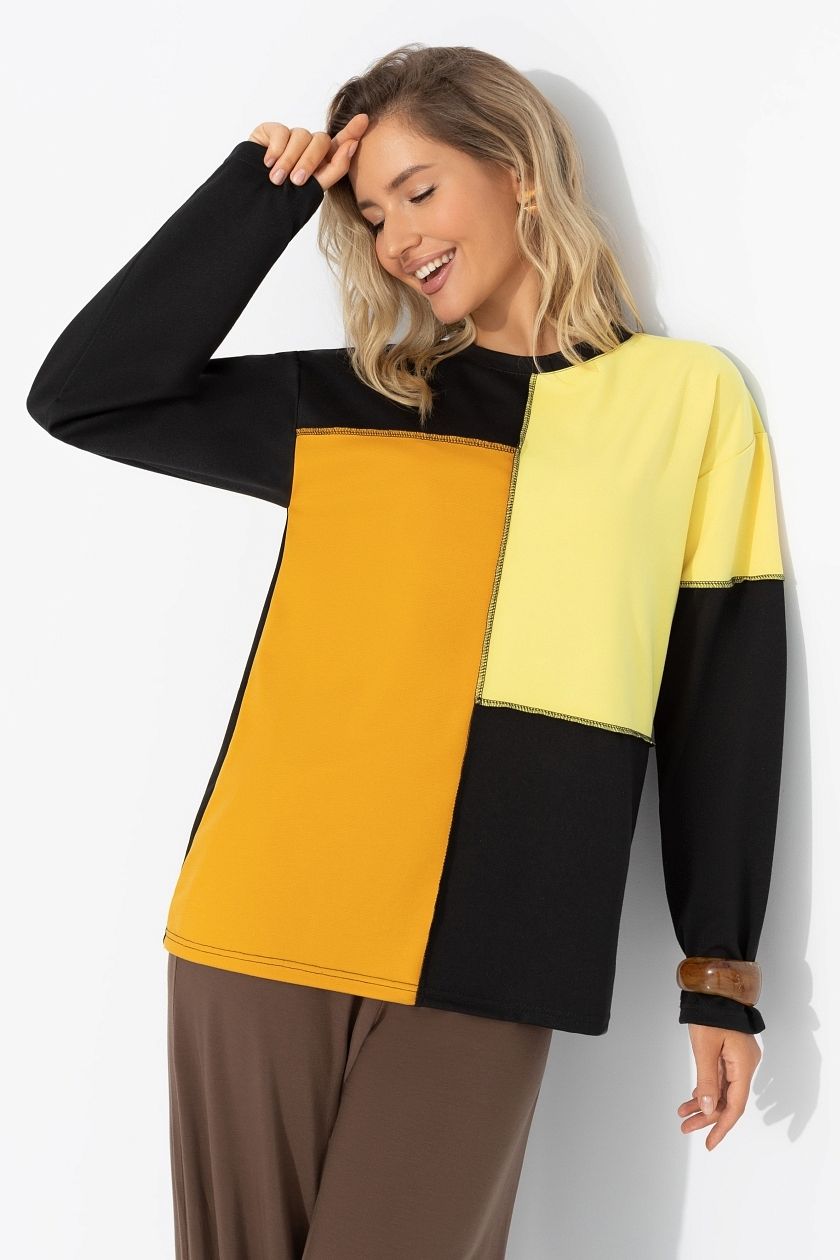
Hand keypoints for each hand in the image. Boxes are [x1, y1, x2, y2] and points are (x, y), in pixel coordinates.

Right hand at [248, 113, 369, 191]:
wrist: (250, 205)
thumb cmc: (281, 202)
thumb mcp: (312, 189)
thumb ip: (335, 168)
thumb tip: (352, 145)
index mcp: (321, 162)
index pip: (339, 144)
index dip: (351, 131)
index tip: (364, 120)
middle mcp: (308, 148)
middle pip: (321, 141)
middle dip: (309, 161)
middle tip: (296, 181)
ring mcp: (290, 139)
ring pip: (301, 136)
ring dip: (289, 160)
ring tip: (276, 179)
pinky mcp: (271, 132)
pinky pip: (281, 132)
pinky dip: (275, 150)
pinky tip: (267, 164)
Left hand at [677, 1023, 761, 1149]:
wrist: (715, 986)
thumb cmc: (711, 1013)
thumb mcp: (705, 1048)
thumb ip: (707, 1080)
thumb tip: (709, 1109)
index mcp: (743, 1066)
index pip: (735, 1106)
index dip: (722, 1126)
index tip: (710, 1143)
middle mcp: (744, 1065)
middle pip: (727, 1100)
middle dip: (707, 1116)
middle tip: (685, 1128)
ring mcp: (737, 1059)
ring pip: (722, 1089)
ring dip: (703, 1102)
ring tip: (682, 1114)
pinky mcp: (729, 1052)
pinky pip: (719, 1077)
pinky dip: (706, 1087)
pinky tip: (693, 1098)